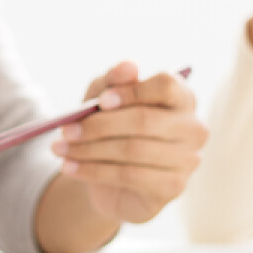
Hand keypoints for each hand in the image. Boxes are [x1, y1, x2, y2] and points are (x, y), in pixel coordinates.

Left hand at [48, 62, 205, 225]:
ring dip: (89, 150)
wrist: (112, 179)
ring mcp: (188, 159)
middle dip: (98, 126)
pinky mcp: (174, 186)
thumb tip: (128, 66)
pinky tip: (70, 168)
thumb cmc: (112, 129)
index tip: (100, 101)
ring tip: (60, 149)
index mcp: (181, 98)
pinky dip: (93, 171)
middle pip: (144, 121)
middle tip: (64, 129)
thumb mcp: (104, 101)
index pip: (166, 86)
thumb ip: (112, 81)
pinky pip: (129, 176)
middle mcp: (193, 128)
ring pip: (133, 150)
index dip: (132, 91)